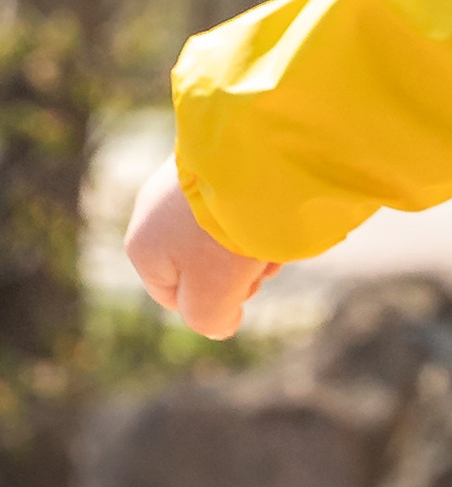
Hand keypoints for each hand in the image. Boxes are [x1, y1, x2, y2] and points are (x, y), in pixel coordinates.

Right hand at [124, 155, 277, 337]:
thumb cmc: (223, 234)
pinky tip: (274, 203)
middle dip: (237, 271)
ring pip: (224, 234)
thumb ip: (208, 319)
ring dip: (252, 240)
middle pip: (204, 265)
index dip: (213, 302)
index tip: (240, 286)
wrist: (246, 159)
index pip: (174, 297)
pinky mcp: (210, 161)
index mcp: (142, 248)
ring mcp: (179, 183)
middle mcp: (152, 213)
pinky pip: (235, 200)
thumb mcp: (213, 294)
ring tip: (267, 226)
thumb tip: (219, 327)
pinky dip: (258, 210)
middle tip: (258, 257)